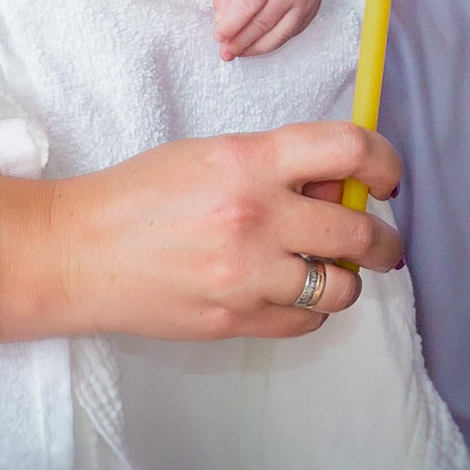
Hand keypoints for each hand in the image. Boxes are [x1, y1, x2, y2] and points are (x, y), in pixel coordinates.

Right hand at [32, 121, 403, 340]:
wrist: (79, 251)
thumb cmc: (140, 194)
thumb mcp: (211, 155)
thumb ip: (277, 165)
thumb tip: (339, 184)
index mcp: (248, 160)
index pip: (348, 149)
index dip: (386, 162)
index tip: (389, 179)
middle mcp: (255, 216)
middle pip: (359, 230)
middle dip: (382, 240)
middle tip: (379, 242)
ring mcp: (247, 274)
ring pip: (341, 287)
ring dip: (344, 279)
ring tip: (324, 270)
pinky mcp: (236, 320)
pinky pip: (305, 320)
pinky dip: (308, 309)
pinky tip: (286, 292)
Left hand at [178, 0, 321, 56]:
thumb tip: (222, 23)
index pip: (247, 6)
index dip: (231, 26)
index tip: (218, 38)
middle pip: (263, 23)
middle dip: (241, 41)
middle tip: (225, 53)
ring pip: (279, 33)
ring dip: (256, 48)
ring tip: (238, 53)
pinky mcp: (314, 7)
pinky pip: (291, 32)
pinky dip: (272, 42)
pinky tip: (256, 44)